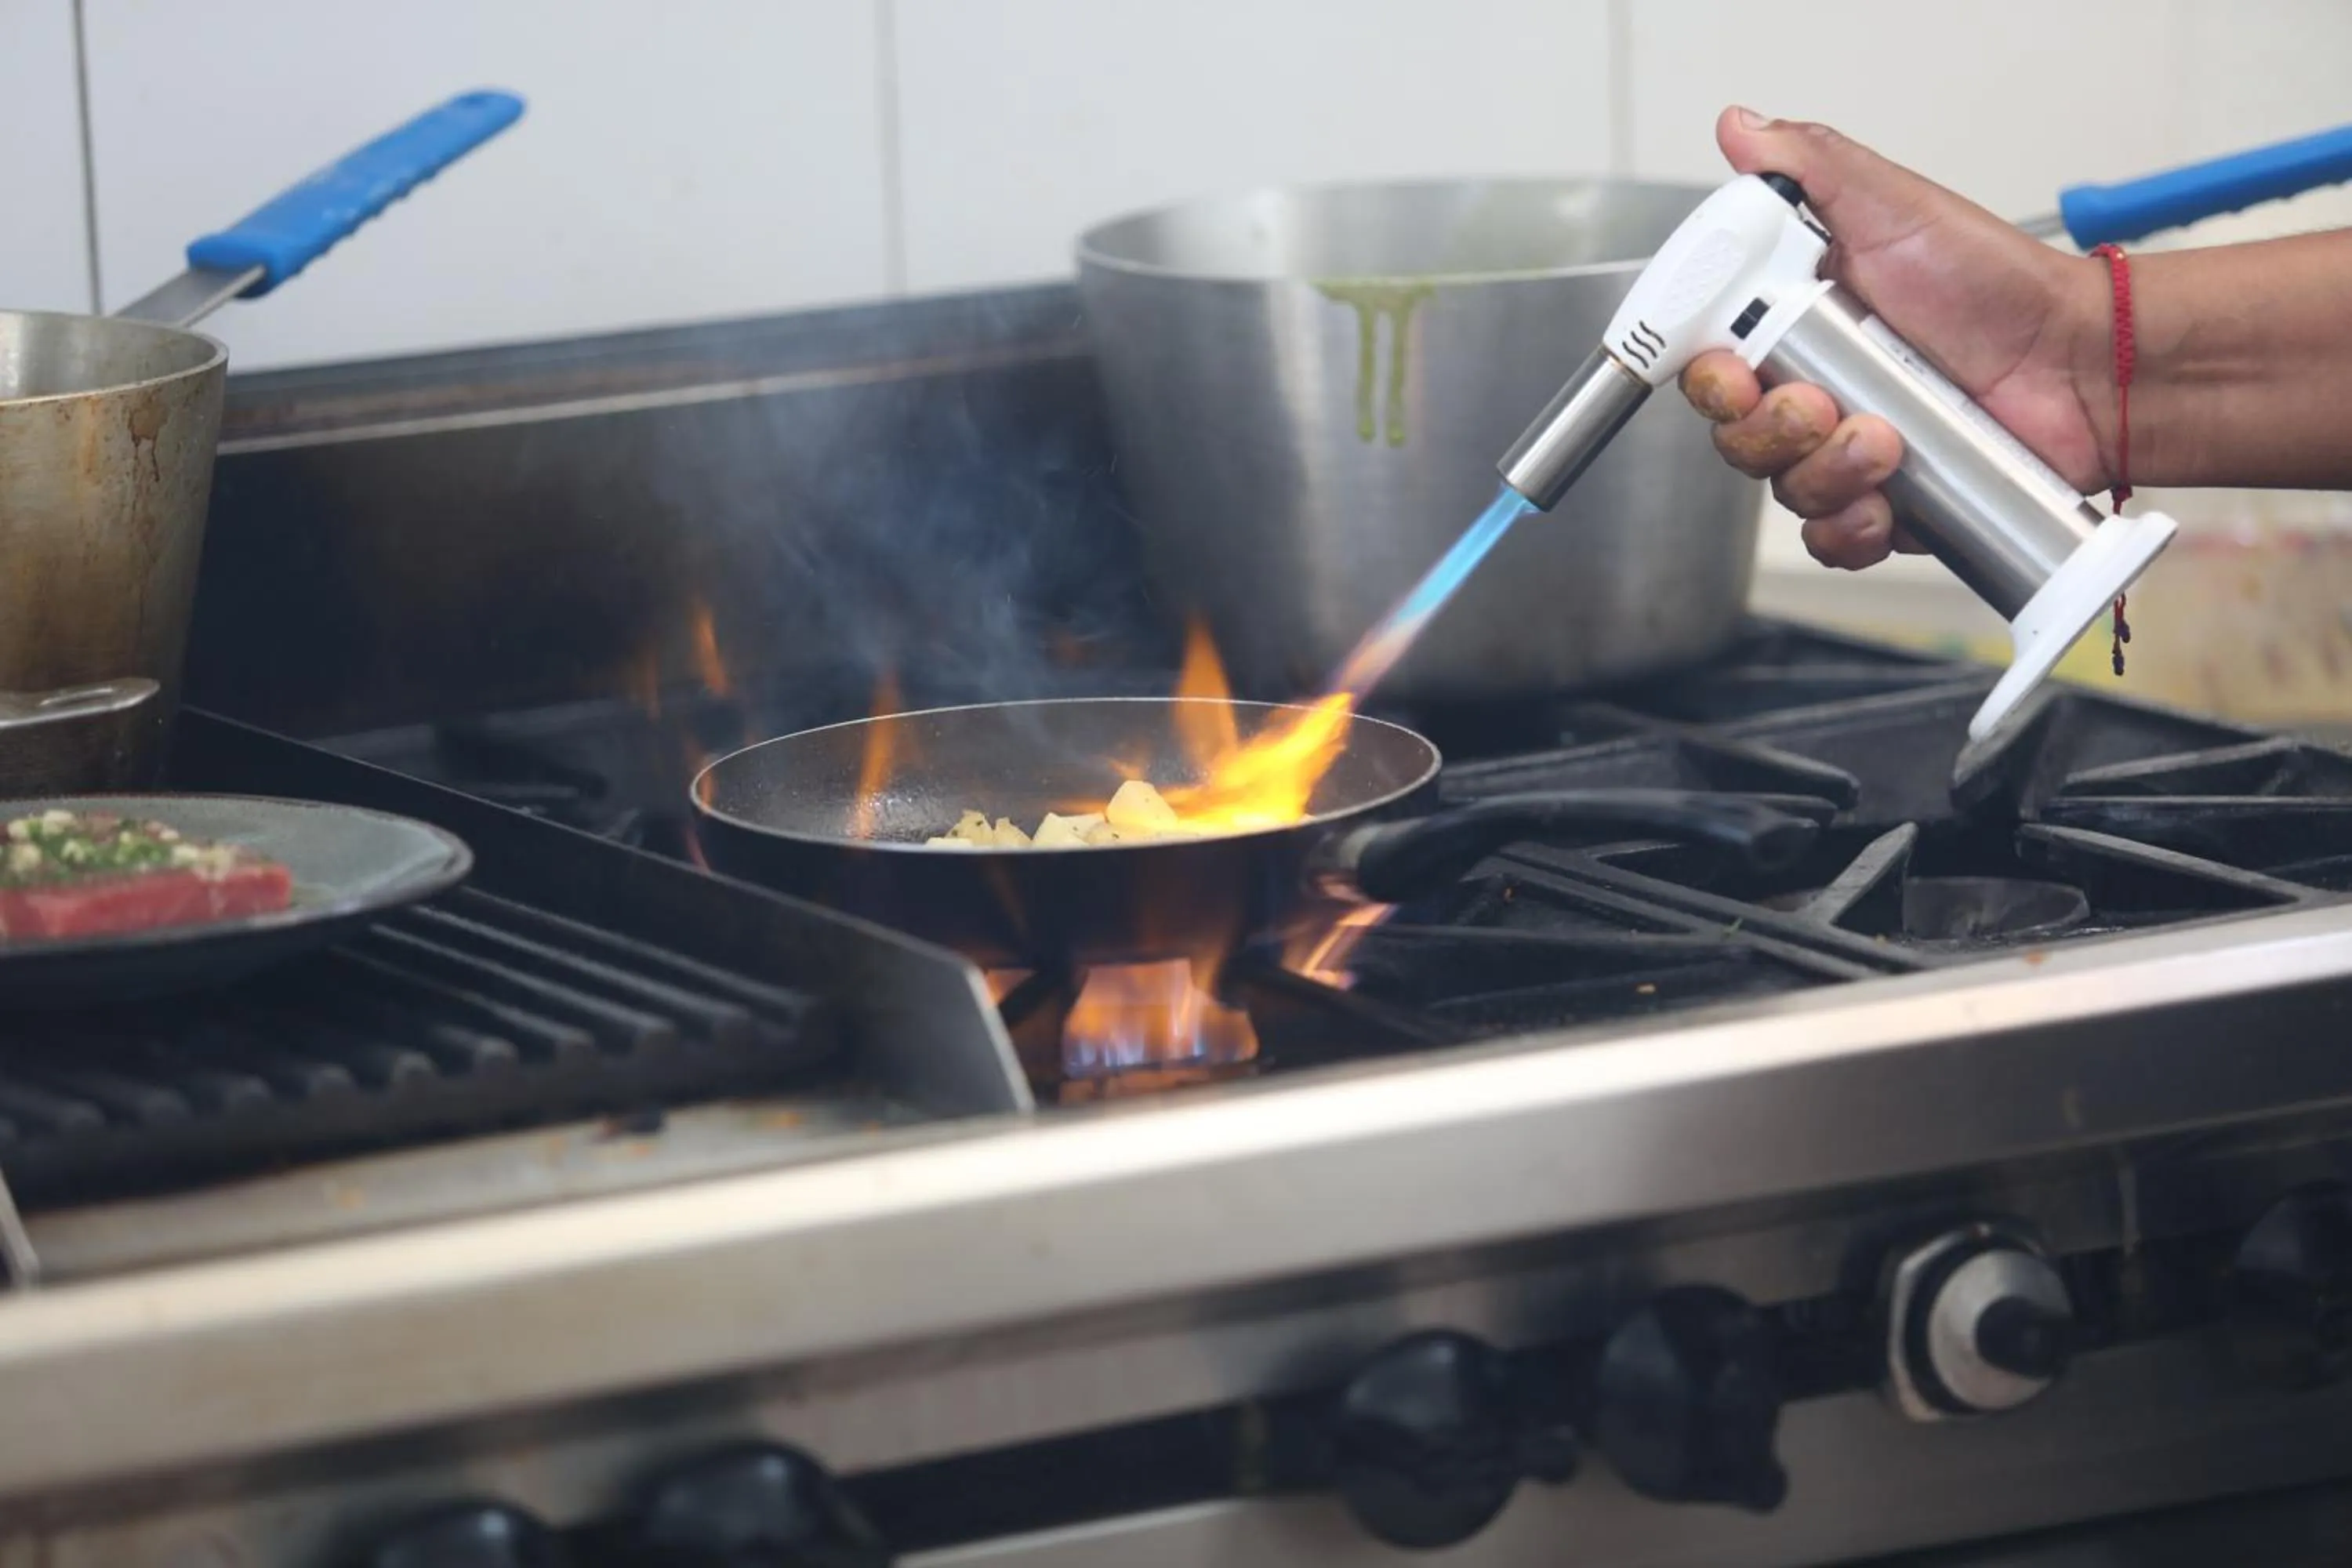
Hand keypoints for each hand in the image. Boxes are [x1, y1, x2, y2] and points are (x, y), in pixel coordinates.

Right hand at [1681, 107, 2110, 569]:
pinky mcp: (1882, 501)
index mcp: (1798, 322)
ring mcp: (1844, 450)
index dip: (1710, 378)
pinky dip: (1848, 528)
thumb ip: (1812, 168)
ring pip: (1782, 487)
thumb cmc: (2000, 286)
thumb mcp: (1898, 207)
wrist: (2082, 368)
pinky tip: (1884, 501)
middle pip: (1735, 434)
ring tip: (1887, 442)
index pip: (1712, 362)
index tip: (1736, 374)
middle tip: (1822, 403)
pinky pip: (1830, 535)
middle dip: (1770, 428)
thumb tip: (1741, 129)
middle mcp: (1814, 387)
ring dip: (1822, 473)